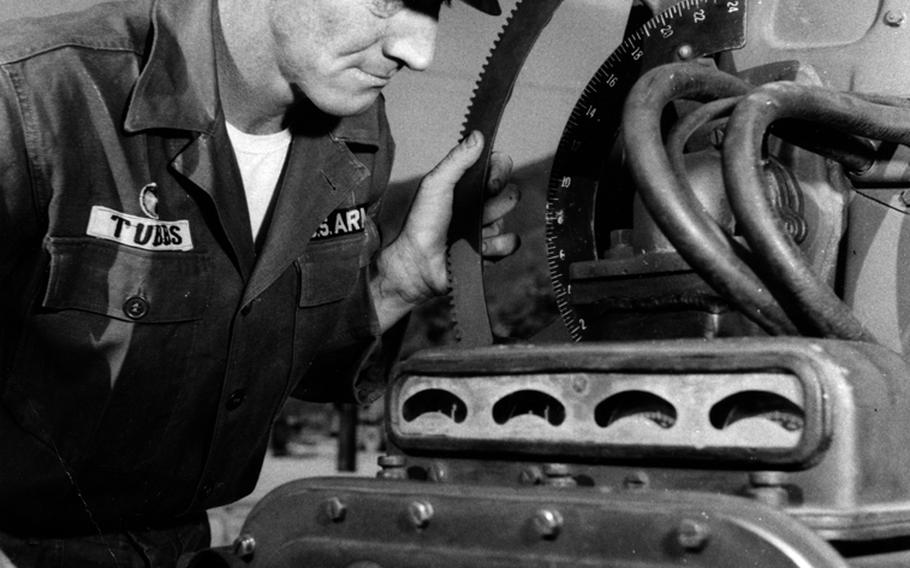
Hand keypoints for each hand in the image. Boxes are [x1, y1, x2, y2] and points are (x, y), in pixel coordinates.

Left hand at [370, 131, 520, 331]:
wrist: (417, 264)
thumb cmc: (421, 223)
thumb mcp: (435, 185)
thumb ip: (457, 159)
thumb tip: (478, 134)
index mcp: (469, 184)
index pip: (501, 166)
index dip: (500, 170)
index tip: (489, 181)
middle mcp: (482, 203)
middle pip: (512, 192)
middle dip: (495, 201)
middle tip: (476, 210)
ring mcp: (488, 227)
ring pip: (510, 218)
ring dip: (490, 225)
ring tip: (468, 233)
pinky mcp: (493, 251)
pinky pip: (511, 243)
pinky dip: (494, 247)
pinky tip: (475, 250)